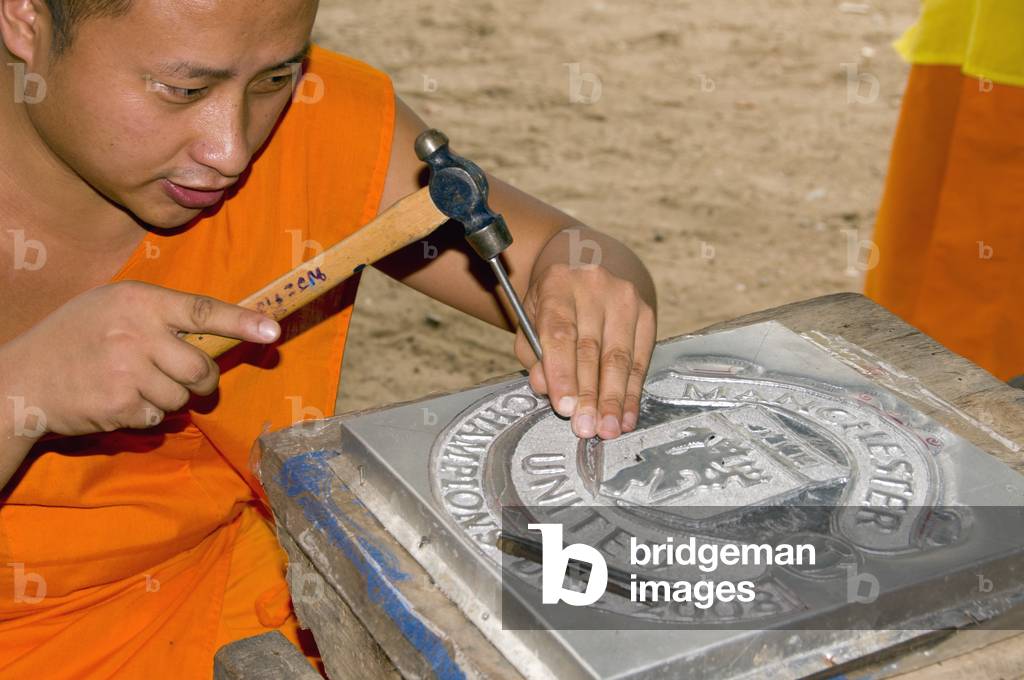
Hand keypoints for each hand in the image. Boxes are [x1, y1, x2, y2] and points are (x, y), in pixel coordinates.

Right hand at [2, 281, 279, 437]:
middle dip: (204, 379)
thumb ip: (162, 315)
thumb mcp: (113, 306)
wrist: (22, 379)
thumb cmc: (77, 337)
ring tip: (135, 383)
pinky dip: (147, 415)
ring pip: (183, 397)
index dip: (242, 322)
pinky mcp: (120, 406)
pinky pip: (159, 417)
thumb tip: (221, 334)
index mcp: (139, 301)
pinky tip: (119, 400)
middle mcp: (136, 334)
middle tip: (190, 378)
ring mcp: (127, 372)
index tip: (273, 330)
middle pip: (202, 368)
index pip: (202, 310)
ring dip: (170, 398)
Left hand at [514, 263, 655, 439]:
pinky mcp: (646, 312)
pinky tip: (625, 414)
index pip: (560, 333)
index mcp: (558, 284)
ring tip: (608, 428)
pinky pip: (639, 360)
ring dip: (613, 399)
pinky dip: (632, 392)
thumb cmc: (552, 302)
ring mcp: (624, 298)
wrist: (581, 269)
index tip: (564, 406)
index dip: (562, 373)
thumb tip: (546, 387)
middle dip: (589, 395)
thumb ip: (533, 355)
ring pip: (619, 358)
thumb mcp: (530, 321)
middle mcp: (593, 286)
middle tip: (586, 426)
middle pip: (592, 349)